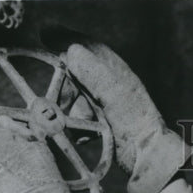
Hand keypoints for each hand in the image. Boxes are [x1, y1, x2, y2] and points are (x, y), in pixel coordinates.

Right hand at [57, 34, 190, 192]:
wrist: (148, 158)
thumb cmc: (137, 126)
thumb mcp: (116, 95)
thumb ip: (94, 73)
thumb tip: (71, 50)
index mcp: (114, 70)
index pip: (86, 46)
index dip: (64, 37)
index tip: (44, 33)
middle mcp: (109, 83)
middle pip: (76, 72)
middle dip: (65, 84)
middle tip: (60, 98)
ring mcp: (105, 103)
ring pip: (75, 96)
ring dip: (71, 108)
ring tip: (81, 122)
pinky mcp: (102, 122)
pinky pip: (79, 117)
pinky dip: (76, 124)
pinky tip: (81, 134)